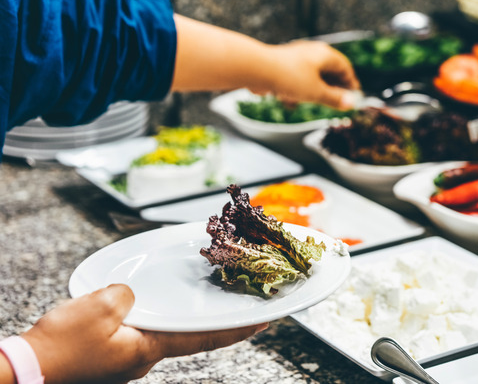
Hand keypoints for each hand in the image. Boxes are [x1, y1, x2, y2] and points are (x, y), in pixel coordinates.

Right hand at [21, 284, 265, 383]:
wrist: (25, 372)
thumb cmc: (60, 347)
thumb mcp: (100, 307)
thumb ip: (128, 295)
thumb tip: (131, 295)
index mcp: (149, 349)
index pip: (204, 337)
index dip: (237, 329)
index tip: (264, 321)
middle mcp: (143, 359)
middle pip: (186, 334)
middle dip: (208, 320)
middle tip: (232, 302)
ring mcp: (126, 360)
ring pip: (160, 333)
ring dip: (176, 318)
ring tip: (188, 298)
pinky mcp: (109, 357)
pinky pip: (136, 333)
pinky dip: (147, 319)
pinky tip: (139, 306)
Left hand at [254, 40, 360, 108]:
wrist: (257, 69)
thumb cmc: (290, 77)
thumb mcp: (316, 93)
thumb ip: (334, 99)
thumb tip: (351, 104)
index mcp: (324, 54)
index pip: (344, 67)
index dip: (350, 83)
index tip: (353, 96)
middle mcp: (311, 53)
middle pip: (328, 72)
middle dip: (332, 89)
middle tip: (337, 102)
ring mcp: (296, 59)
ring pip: (311, 77)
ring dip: (312, 92)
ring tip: (311, 104)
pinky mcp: (282, 66)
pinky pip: (295, 80)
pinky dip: (296, 91)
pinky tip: (290, 103)